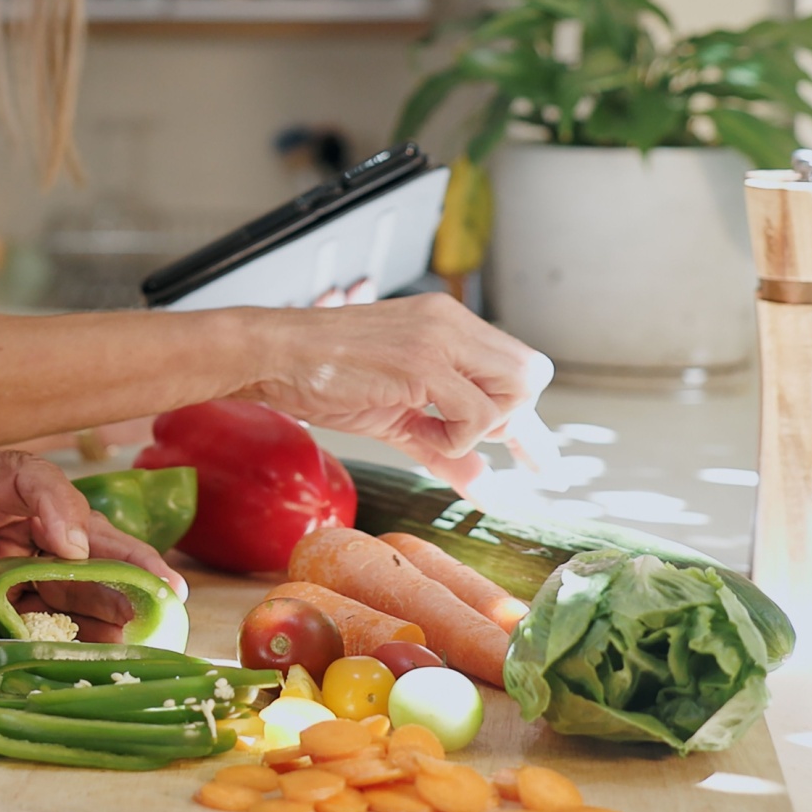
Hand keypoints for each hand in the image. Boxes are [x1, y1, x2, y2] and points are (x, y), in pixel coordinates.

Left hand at [0, 445, 185, 636]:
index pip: (29, 478)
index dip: (57, 508)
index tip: (69, 545)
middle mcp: (1, 508)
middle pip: (69, 524)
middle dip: (115, 553)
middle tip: (161, 584)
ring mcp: (9, 549)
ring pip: (72, 566)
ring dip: (109, 592)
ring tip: (152, 618)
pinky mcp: (9, 589)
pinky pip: (53, 602)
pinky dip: (83, 621)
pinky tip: (113, 639)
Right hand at [238, 293, 553, 471]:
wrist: (271, 354)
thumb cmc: (322, 376)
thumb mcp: (396, 414)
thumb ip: (444, 448)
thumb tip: (486, 488)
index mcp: (446, 324)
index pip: (516, 368)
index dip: (529, 420)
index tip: (540, 464)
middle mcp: (451, 323)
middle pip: (532, 374)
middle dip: (513, 422)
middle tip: (470, 445)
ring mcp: (439, 339)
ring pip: (515, 392)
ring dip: (478, 429)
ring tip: (427, 433)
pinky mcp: (422, 362)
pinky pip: (475, 414)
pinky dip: (453, 439)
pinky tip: (415, 432)